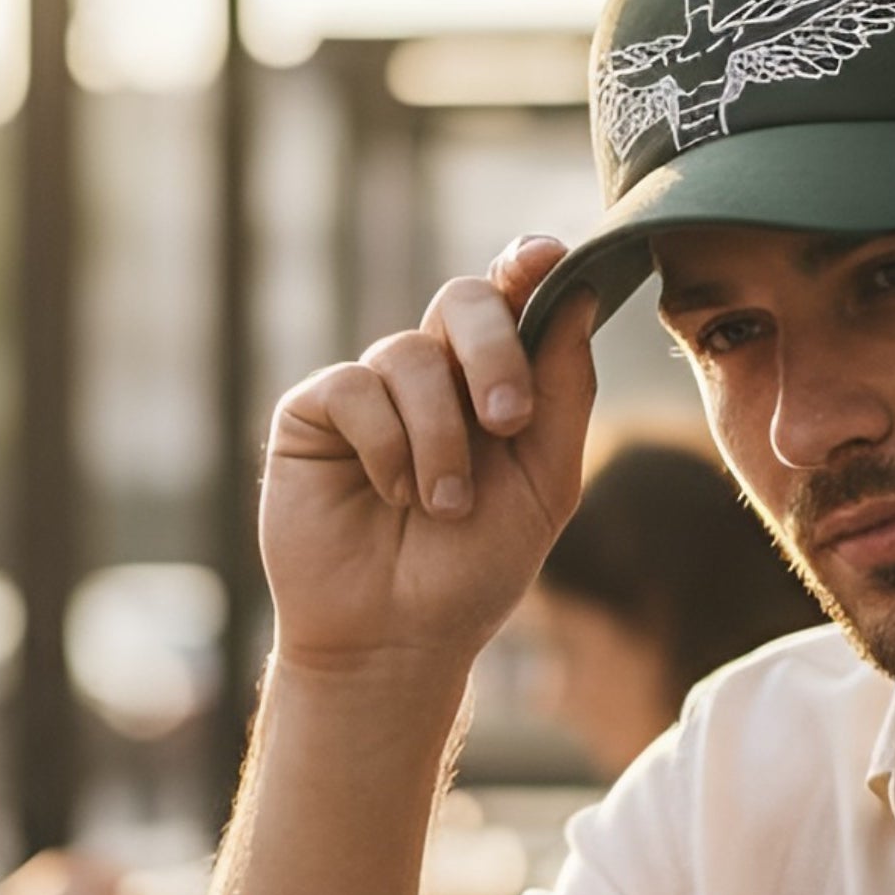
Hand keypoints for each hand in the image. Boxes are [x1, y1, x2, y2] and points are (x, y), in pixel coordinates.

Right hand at [258, 237, 597, 692]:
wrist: (398, 636)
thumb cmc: (475, 568)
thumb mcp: (545, 483)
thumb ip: (565, 391)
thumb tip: (579, 294)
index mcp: (496, 383)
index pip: (515, 299)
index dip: (528, 266)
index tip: (546, 258)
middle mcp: (435, 374)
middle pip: (465, 300)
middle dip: (494, 352)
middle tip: (508, 422)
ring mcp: (373, 389)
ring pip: (411, 354)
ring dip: (440, 439)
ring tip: (442, 505)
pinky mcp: (315, 411)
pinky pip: (355, 388)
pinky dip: (386, 446)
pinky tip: (389, 493)